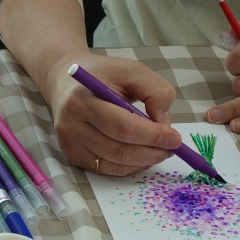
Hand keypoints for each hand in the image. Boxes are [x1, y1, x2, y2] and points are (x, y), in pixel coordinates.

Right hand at [41, 52, 182, 175]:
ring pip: (114, 164)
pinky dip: (129, 166)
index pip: (122, 126)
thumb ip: (155, 91)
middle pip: (118, 150)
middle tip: (172, 148)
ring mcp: (69, 143)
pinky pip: (106, 169)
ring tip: (159, 150)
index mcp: (83, 99)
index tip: (175, 138)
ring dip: (143, 161)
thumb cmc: (103, 75)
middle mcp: (71, 124)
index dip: (152, 136)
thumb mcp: (132, 70)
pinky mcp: (72, 155)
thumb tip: (163, 124)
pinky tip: (140, 155)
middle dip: (152, 152)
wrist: (65, 83)